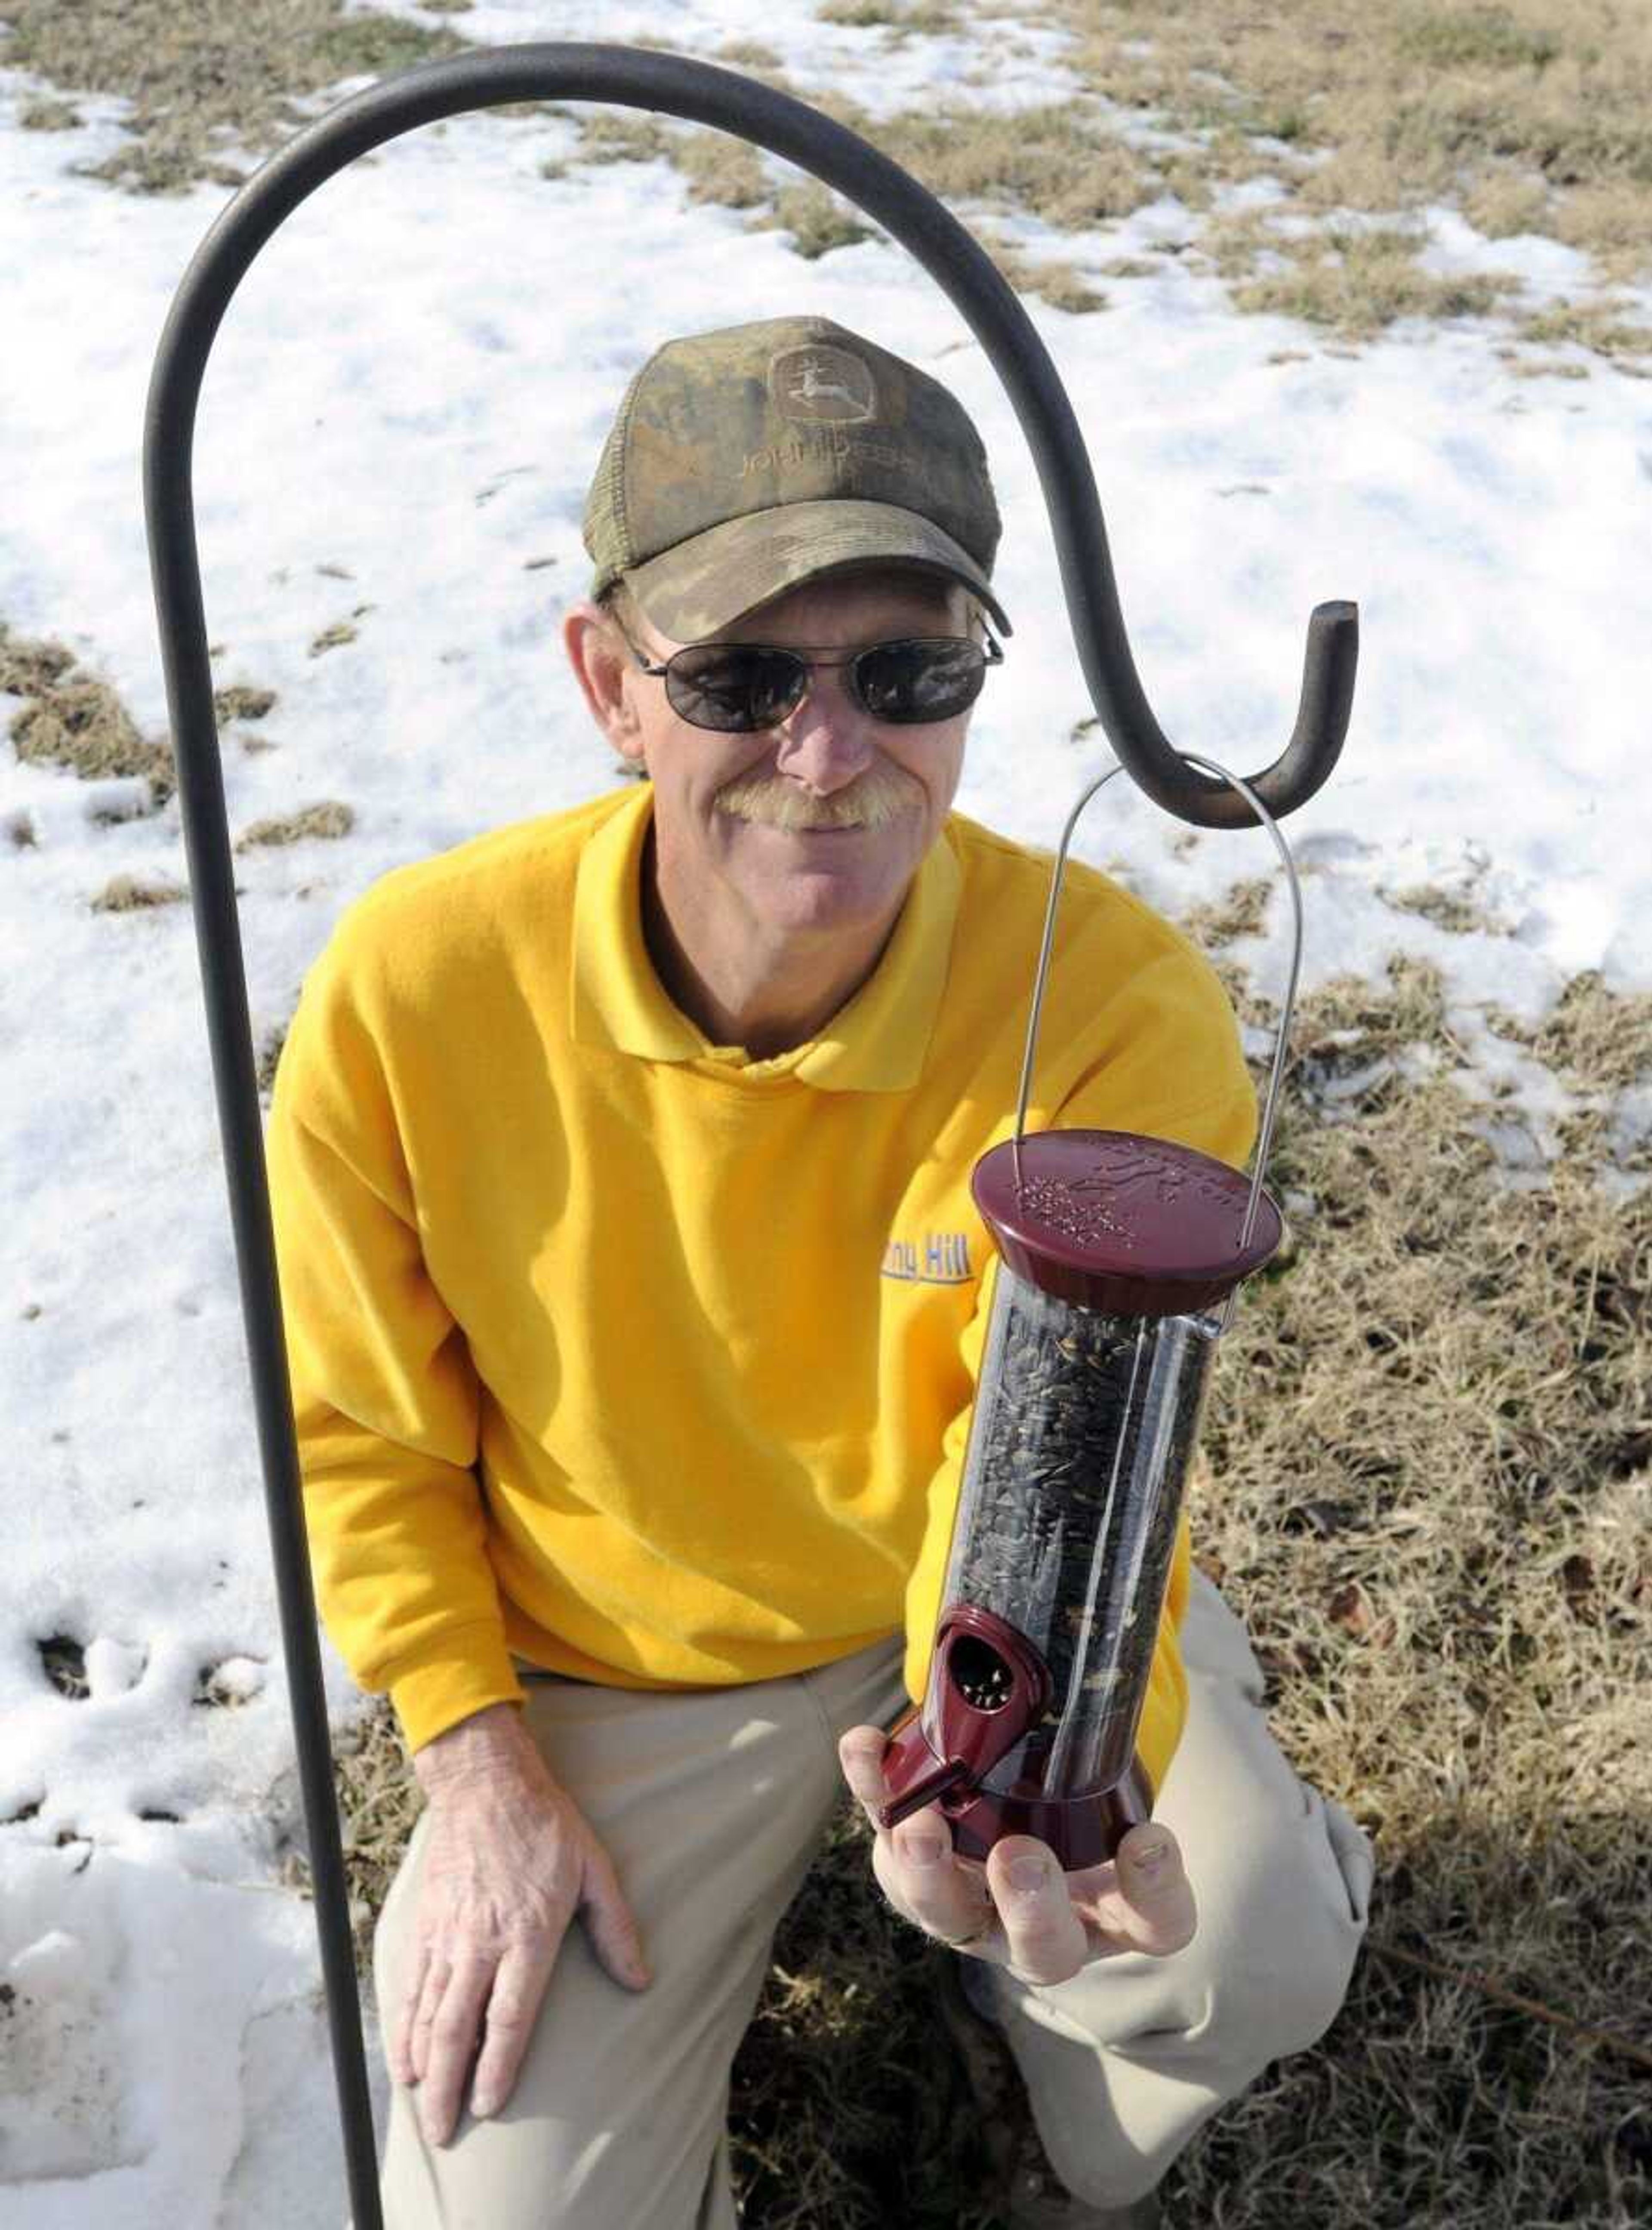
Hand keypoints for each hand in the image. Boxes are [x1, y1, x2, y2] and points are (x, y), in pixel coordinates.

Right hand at [391, 1738, 650, 2147]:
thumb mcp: (595, 1870)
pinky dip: (401, 2027)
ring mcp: (447, 1933)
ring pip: (427, 2013)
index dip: (497, 2066)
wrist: (485, 1783)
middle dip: (449, 2086)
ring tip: (423, 2107)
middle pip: (456, 2028)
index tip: (490, 2105)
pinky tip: (402, 2058)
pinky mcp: (425, 1922)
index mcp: (527, 1932)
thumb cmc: (547, 1827)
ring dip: (421, 2065)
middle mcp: (481, 1940)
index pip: (508, 2016)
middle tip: (445, 2132)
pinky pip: (409, 1985)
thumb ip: (616, 1929)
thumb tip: (640, 1980)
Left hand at [837, 1726, 1196, 1985]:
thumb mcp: (1102, 1790)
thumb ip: (1107, 1740)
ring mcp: (970, 1913)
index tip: (1149, 1837)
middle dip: (1029, 1904)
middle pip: (1045, 1947)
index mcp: (1110, 1911)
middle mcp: (1041, 1929)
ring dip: (930, 1872)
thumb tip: (1111, 1641)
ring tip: (922, 1825)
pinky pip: (884, 1841)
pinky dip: (874, 1790)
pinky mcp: (911, 1878)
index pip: (1153, 1924)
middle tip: (1019, 1856)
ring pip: (948, 1916)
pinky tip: (863, 1745)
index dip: (1156, 1890)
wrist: (1002, 1827)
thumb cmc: (1070, 1807)